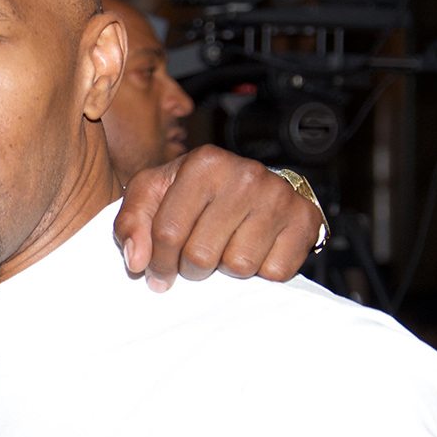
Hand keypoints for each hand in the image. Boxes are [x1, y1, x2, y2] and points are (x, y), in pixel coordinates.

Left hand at [113, 144, 323, 291]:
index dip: (157, 262)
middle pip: (201, 255)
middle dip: (190, 268)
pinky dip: (260, 272)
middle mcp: (245, 174)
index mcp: (204, 163)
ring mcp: (279, 196)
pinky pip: (274, 273)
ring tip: (223, 248)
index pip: (168, 232)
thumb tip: (137, 261)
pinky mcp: (306, 220)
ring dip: (225, 268)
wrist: (250, 186)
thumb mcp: (151, 195)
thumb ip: (130, 223)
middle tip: (194, 259)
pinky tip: (252, 249)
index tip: (157, 272)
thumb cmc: (193, 192)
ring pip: (238, 266)